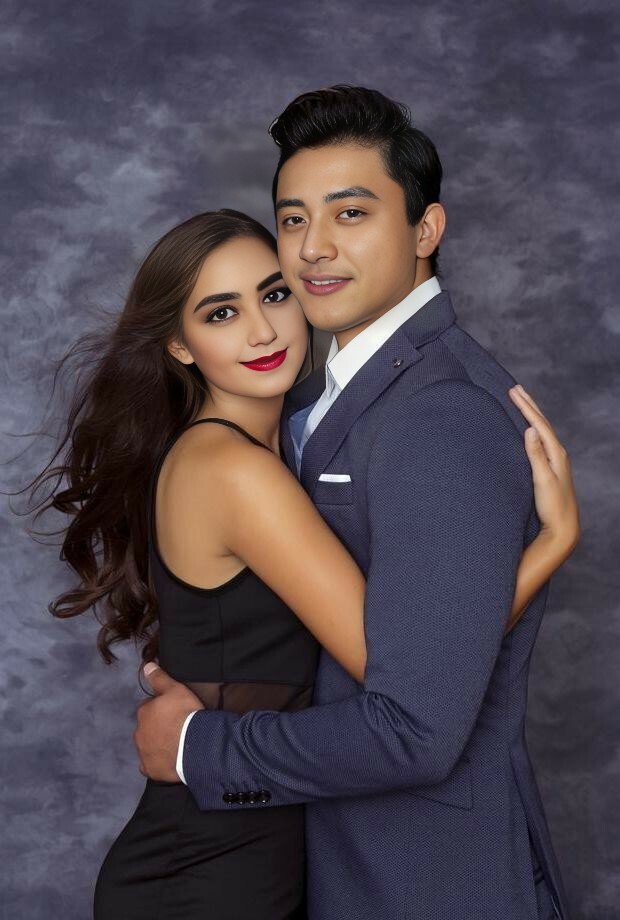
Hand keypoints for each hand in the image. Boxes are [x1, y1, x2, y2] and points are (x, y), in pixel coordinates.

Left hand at [133, 663, 203, 781]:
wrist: (195, 746)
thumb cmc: (186, 715)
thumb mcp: (176, 689)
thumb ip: (159, 678)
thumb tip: (146, 665)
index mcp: (144, 712)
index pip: (149, 707)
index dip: (162, 708)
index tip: (174, 711)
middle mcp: (139, 733)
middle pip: (147, 727)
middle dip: (158, 726)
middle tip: (177, 727)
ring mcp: (144, 753)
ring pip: (148, 745)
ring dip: (158, 743)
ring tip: (176, 743)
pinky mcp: (150, 769)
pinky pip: (151, 765)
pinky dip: (157, 762)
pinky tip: (169, 760)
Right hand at [509, 384, 579, 560]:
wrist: (563, 528)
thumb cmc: (553, 506)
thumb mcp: (542, 480)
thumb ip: (536, 454)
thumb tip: (530, 429)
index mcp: (556, 453)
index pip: (539, 424)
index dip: (526, 407)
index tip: (513, 391)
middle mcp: (558, 454)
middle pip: (542, 423)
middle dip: (529, 405)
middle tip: (515, 389)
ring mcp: (555, 461)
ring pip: (542, 430)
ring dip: (531, 415)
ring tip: (522, 402)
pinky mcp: (551, 469)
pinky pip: (541, 441)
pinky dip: (533, 429)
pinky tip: (529, 431)